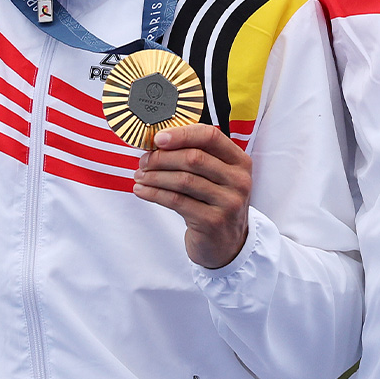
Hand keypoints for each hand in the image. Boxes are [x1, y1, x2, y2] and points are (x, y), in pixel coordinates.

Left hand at [132, 124, 251, 269]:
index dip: (181, 134)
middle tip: (143, 161)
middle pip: (193, 158)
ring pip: (183, 180)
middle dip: (162, 158)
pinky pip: (176, 201)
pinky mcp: (213, 221)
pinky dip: (154, 193)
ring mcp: (228, 202)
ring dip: (154, 176)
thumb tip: (158, 143)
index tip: (158, 138)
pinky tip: (142, 191)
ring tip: (140, 176)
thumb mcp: (216, 177)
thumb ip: (197, 157)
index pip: (210, 136)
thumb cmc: (214, 204)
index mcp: (240, 162)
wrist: (227, 244)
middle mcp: (238, 180)